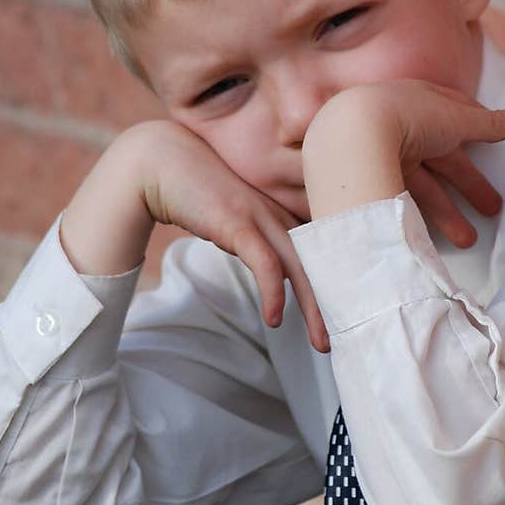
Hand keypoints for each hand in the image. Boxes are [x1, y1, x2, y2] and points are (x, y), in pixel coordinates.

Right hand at [131, 120, 329, 352]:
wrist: (160, 162)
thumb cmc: (198, 192)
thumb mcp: (237, 220)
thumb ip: (259, 241)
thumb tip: (276, 274)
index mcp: (283, 215)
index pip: (321, 253)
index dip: (335, 286)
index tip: (342, 319)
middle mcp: (280, 215)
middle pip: (320, 263)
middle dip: (333, 305)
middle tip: (343, 339)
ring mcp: (261, 217)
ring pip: (300, 267)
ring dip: (314, 308)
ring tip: (322, 341)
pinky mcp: (238, 222)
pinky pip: (265, 263)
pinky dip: (273, 292)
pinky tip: (274, 319)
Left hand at [303, 81, 504, 247]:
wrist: (352, 137)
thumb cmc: (409, 116)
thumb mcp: (456, 118)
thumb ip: (487, 124)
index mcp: (418, 101)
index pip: (452, 112)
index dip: (476, 126)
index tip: (495, 141)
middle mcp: (399, 126)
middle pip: (442, 158)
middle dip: (469, 184)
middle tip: (494, 209)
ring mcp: (381, 154)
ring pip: (423, 185)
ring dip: (448, 213)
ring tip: (469, 241)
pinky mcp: (368, 179)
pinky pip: (401, 200)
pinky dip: (419, 217)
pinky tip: (432, 237)